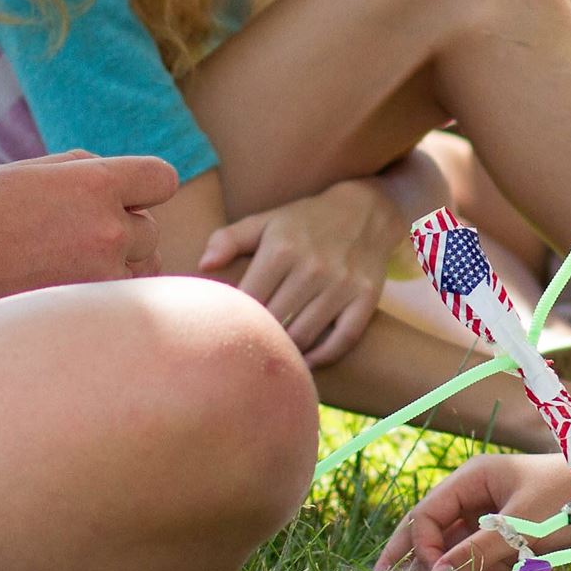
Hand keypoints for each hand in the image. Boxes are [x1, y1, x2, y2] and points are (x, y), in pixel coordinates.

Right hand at [0, 150, 173, 304]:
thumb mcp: (33, 171)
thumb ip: (88, 169)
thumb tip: (130, 182)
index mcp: (96, 184)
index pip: (162, 179)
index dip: (146, 188)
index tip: (128, 197)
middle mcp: (109, 227)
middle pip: (151, 229)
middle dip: (126, 230)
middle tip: (80, 238)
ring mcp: (103, 270)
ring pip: (144, 267)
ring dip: (121, 264)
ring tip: (73, 263)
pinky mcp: (92, 307)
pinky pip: (124, 298)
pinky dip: (108, 293)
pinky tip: (74, 286)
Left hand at [199, 178, 399, 366]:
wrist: (366, 210)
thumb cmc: (305, 222)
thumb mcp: (266, 222)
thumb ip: (228, 239)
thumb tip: (203, 266)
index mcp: (282, 249)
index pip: (247, 301)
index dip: (234, 321)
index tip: (227, 331)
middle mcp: (313, 267)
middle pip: (274, 322)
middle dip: (258, 338)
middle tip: (246, 349)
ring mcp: (343, 283)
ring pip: (305, 335)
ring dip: (287, 350)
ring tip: (273, 355)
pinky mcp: (367, 296)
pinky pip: (344, 338)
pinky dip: (323, 356)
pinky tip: (307, 360)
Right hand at [375, 451, 570, 570]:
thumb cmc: (570, 497)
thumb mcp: (521, 525)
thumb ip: (478, 552)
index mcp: (474, 479)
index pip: (427, 515)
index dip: (419, 548)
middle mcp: (478, 495)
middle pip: (434, 532)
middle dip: (415, 562)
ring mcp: (494, 515)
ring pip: (456, 549)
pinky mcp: (512, 534)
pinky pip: (482, 558)